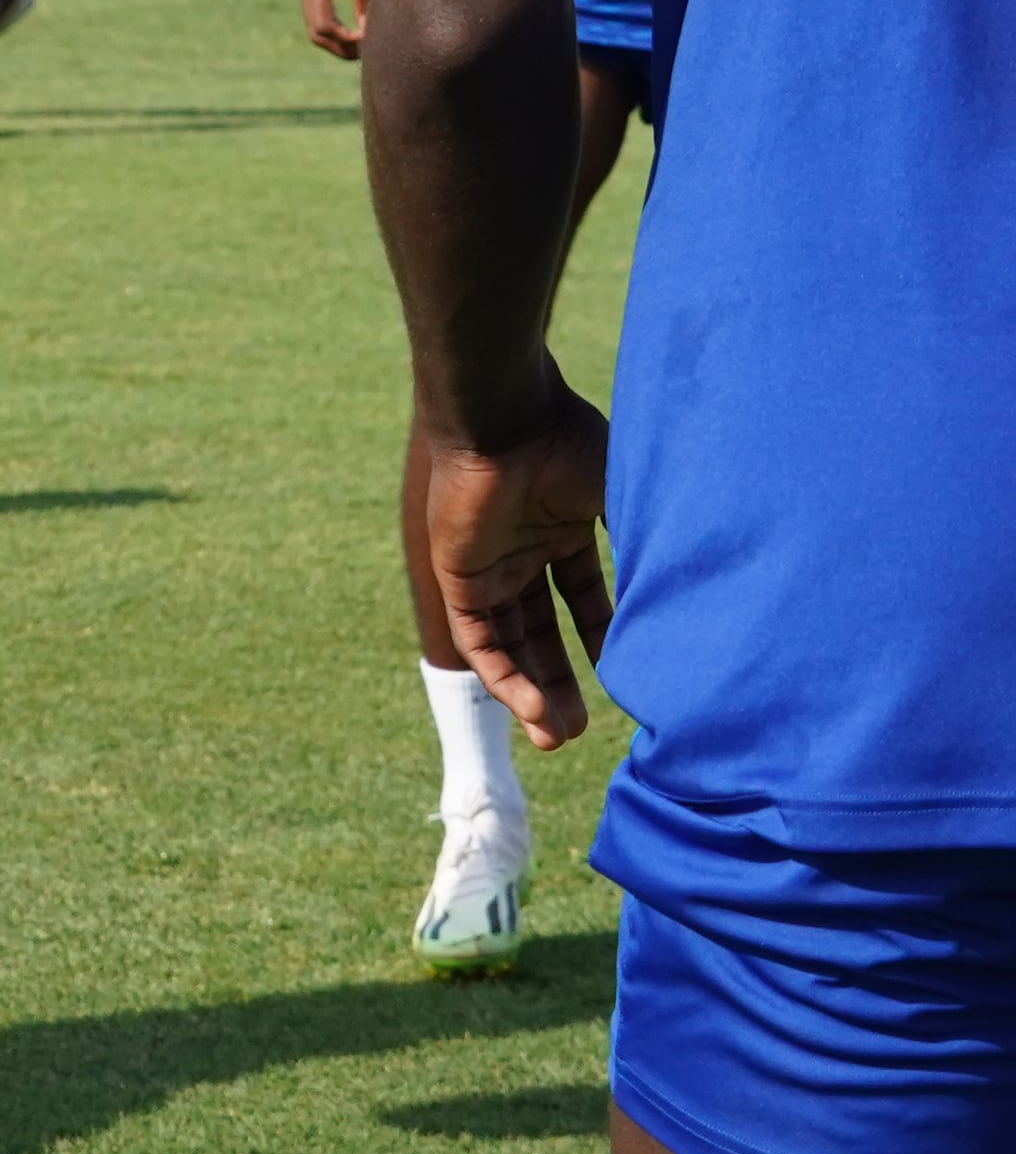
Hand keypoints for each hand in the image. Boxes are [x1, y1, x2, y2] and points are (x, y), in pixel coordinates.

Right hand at [298, 0, 378, 60]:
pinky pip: (316, 14)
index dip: (347, 40)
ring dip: (336, 41)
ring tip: (365, 45)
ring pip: (314, 26)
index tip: (372, 41)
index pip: (324, 25)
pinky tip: (355, 30)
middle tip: (370, 53)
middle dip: (341, 48)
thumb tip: (368, 26)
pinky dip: (332, 28)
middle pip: (316, 32)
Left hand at [421, 378, 612, 747]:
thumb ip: (649, 543)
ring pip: (507, 642)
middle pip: (540, 628)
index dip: (599, 634)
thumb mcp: (625, 498)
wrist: (509, 416)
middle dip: (559, 680)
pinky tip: (532, 709)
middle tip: (581, 731)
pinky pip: (476, 636)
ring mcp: (487, 561)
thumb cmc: (572, 443)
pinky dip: (502, 674)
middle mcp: (521, 546)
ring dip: (531, 690)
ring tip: (560, 738)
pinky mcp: (456, 572)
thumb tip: (697, 585)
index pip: (579, 594)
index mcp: (561, 523)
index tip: (625, 673)